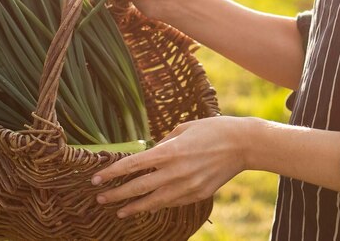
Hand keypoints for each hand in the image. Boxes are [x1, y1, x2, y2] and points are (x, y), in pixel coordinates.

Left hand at [90, 116, 250, 217]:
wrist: (243, 144)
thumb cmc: (212, 129)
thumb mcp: (183, 128)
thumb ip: (164, 143)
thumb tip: (149, 153)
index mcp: (169, 151)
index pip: (133, 165)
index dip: (112, 173)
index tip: (96, 178)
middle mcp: (175, 171)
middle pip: (138, 187)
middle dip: (116, 194)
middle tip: (99, 198)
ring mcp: (187, 186)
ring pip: (153, 202)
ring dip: (134, 207)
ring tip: (119, 210)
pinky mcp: (197, 194)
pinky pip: (172, 202)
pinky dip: (158, 205)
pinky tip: (147, 206)